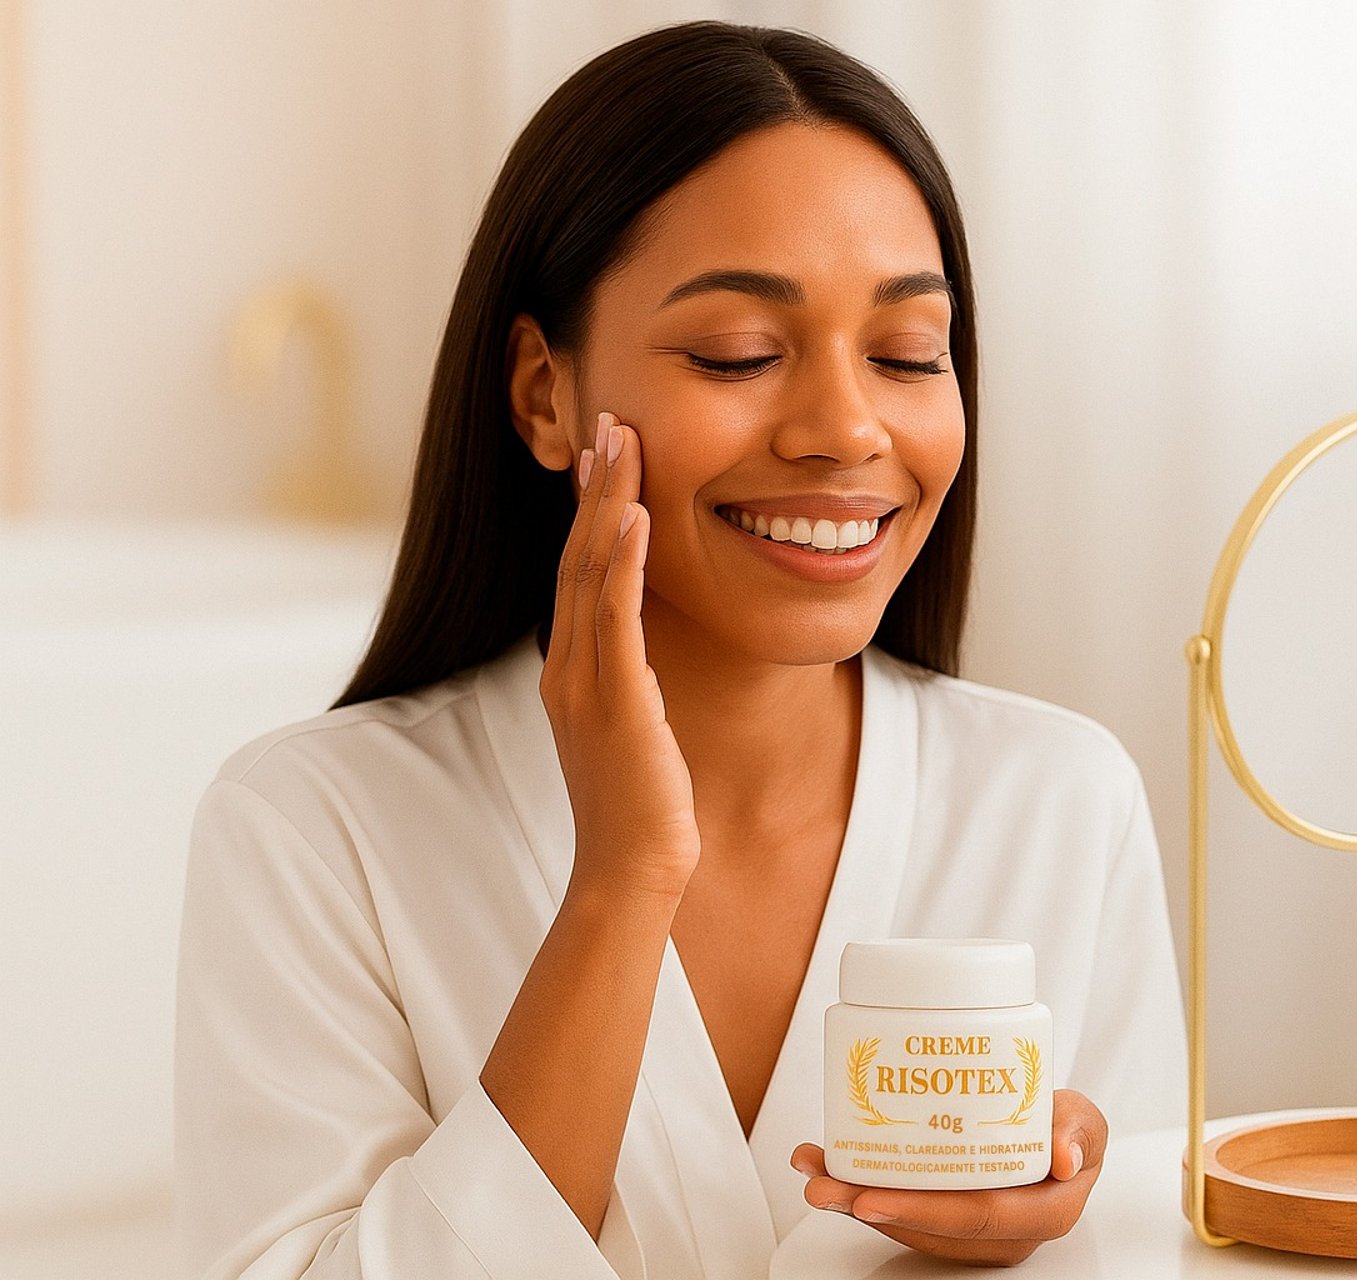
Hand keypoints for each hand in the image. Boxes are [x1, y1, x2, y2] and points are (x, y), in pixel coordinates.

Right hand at [541, 410, 699, 901]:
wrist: (632, 870)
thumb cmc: (640, 807)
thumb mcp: (632, 728)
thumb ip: (629, 683)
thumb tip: (642, 654)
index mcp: (572, 670)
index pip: (579, 571)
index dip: (592, 509)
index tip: (608, 454)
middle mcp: (569, 666)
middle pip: (578, 556)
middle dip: (595, 486)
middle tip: (611, 421)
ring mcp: (586, 681)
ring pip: (592, 572)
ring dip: (609, 503)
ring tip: (624, 443)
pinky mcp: (616, 700)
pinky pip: (617, 618)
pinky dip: (625, 562)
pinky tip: (636, 517)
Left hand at [789, 1089, 1108, 1265]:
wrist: (1053, 1133)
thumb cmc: (1068, 1130)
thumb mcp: (1086, 1121)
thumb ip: (1081, 1132)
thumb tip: (1065, 1159)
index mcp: (1040, 1214)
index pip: (975, 1217)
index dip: (921, 1211)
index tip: (874, 1197)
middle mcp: (1000, 1233)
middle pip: (927, 1227)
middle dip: (868, 1207)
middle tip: (825, 1184)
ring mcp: (969, 1230)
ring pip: (905, 1222)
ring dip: (852, 1200)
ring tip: (814, 1172)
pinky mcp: (945, 1218)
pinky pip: (900, 1210)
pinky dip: (859, 1189)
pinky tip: (828, 1167)